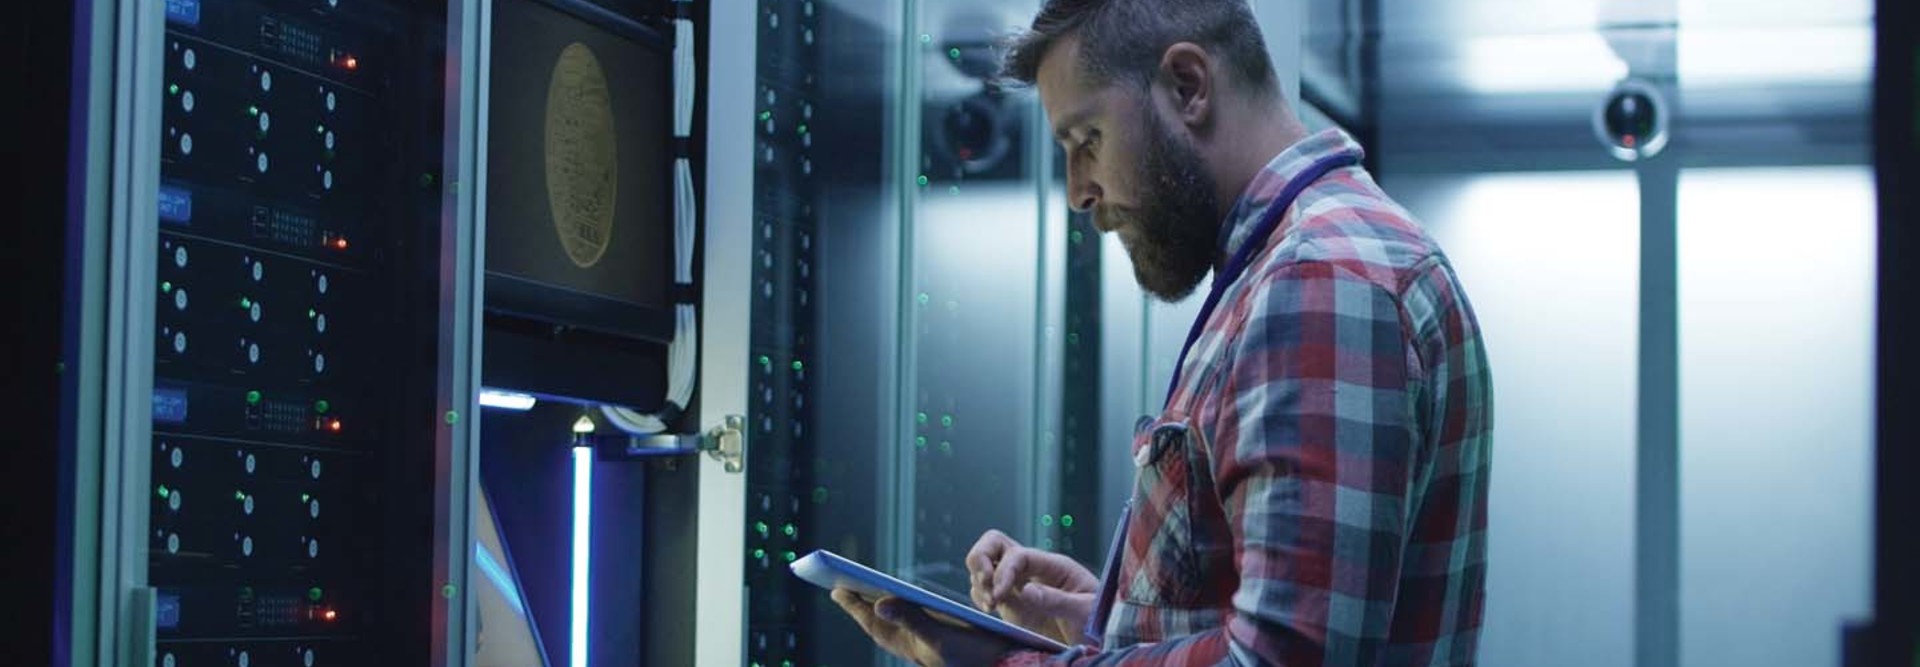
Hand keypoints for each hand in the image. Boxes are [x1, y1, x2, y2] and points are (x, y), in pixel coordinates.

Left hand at [832, 588, 1014, 666]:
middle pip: (878, 622)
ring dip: (874, 607)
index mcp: (909, 643)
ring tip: (859, 592)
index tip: (836, 590)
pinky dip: (896, 611)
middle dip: (859, 604)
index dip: (854, 605)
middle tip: (839, 587)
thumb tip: (879, 604)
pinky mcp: (937, 640)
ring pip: (891, 624)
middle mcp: (912, 644)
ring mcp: (923, 644)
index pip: (873, 622)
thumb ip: (910, 619)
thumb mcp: (941, 636)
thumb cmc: (974, 655)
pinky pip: (907, 624)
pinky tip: (894, 603)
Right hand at [965, 530, 1097, 645]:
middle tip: (985, 584)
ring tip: (989, 605)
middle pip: (995, 544)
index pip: (1018, 555)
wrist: (1099, 640)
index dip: (1003, 571)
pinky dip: (979, 595)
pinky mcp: (1012, 605)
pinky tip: (988, 609)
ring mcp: (1019, 586)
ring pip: (985, 566)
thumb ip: (1056, 600)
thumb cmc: (1100, 620)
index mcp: (1052, 565)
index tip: (999, 595)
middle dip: (980, 558)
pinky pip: (985, 590)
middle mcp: (1032, 570)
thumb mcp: (1085, 610)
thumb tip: (1025, 591)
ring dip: (979, 581)